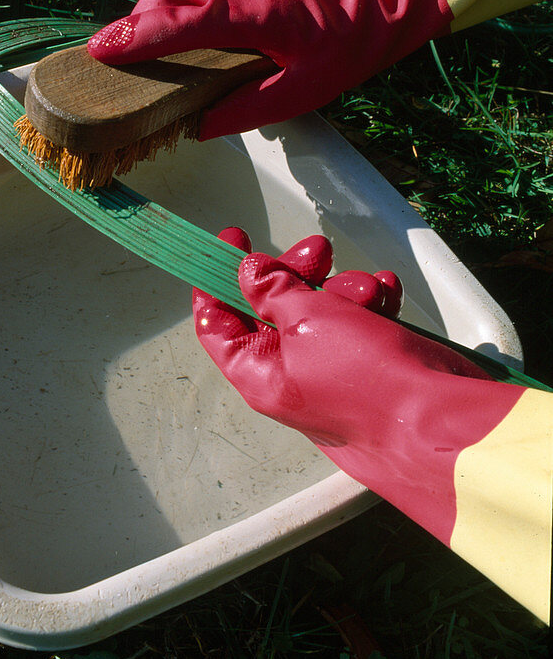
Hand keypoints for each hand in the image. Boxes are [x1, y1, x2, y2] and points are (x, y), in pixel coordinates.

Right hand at [88, 0, 450, 136]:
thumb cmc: (355, 39)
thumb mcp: (307, 88)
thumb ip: (249, 109)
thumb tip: (202, 127)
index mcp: (247, 11)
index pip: (176, 23)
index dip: (134, 38)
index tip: (98, 53)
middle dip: (134, 22)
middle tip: (111, 56)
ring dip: (155, 9)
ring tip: (140, 43)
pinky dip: (179, 0)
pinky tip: (182, 25)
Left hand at [195, 229, 522, 543]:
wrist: (440, 417)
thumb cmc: (364, 378)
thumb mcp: (306, 320)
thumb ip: (272, 291)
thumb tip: (247, 273)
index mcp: (260, 374)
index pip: (218, 325)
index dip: (218, 282)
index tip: (232, 240)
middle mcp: (291, 376)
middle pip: (274, 310)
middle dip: (296, 274)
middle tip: (318, 250)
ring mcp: (332, 371)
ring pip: (323, 311)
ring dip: (343, 288)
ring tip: (369, 287)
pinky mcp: (371, 365)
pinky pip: (361, 323)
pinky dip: (372, 303)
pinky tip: (388, 291)